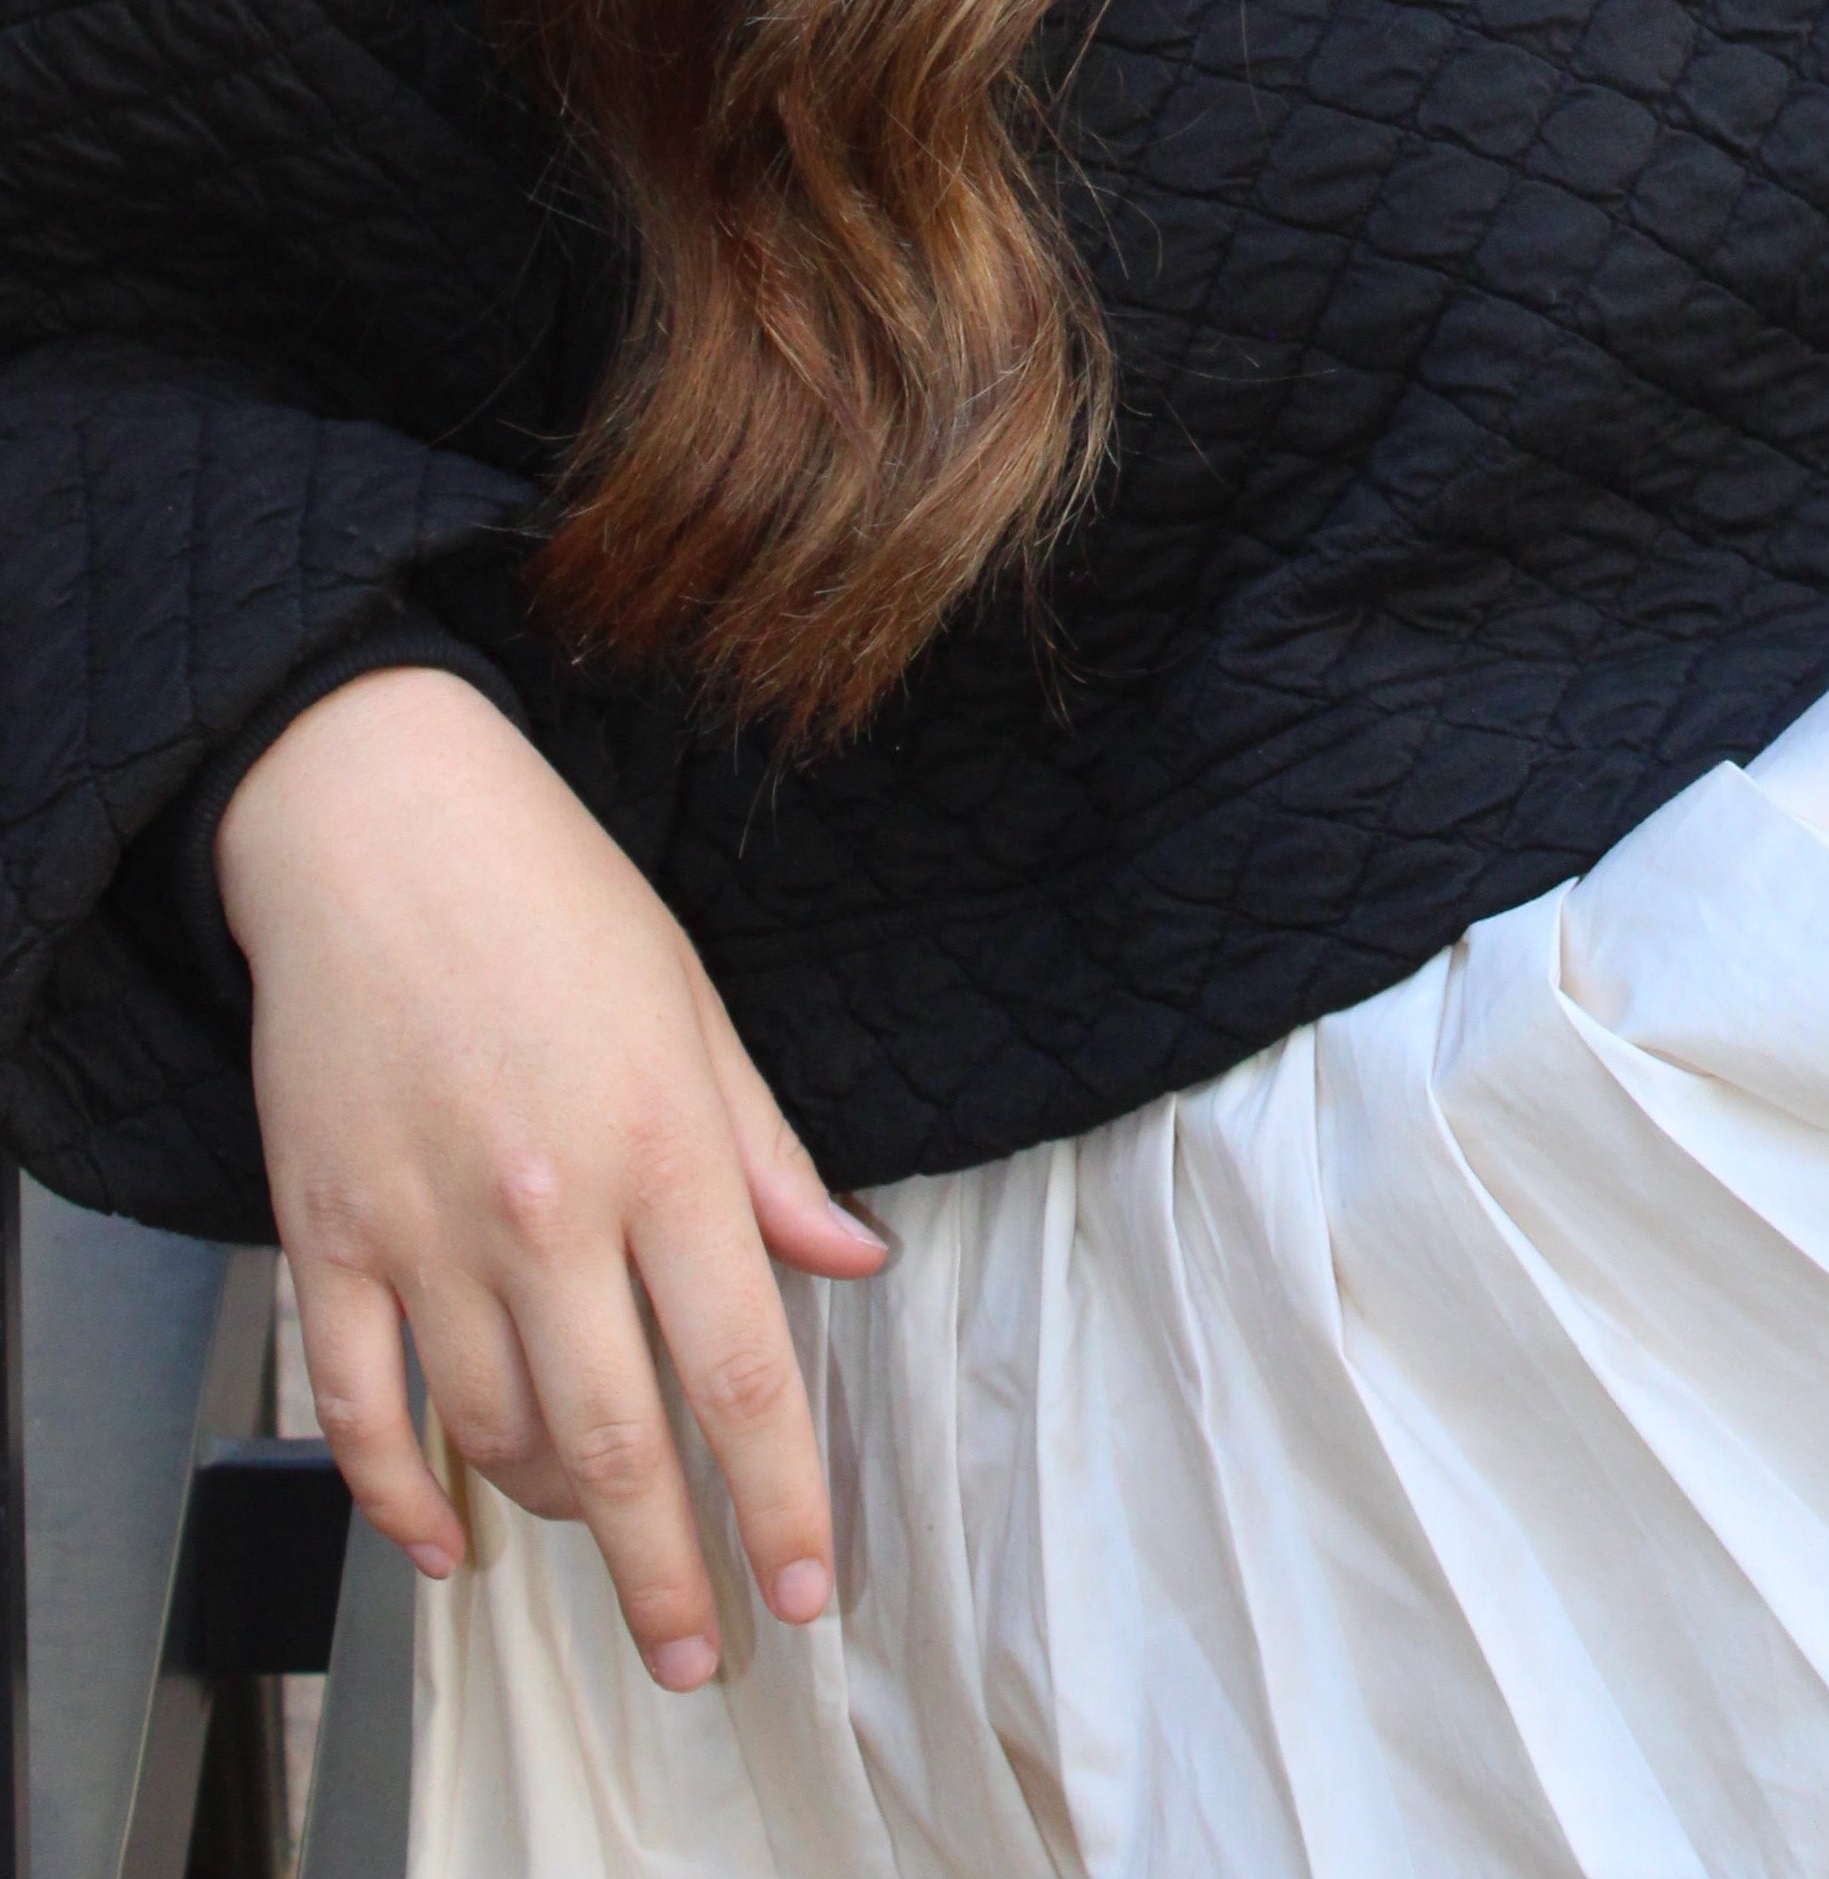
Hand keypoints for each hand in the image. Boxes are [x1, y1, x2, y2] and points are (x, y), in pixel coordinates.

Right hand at [217, 667, 887, 1683]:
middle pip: (620, 1443)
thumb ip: (768, 1154)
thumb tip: (853, 1258)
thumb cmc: (554, 898)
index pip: (742, 1367)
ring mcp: (425, 1231)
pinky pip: (358, 1412)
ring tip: (597, 1526)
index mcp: (660, 1148)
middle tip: (699, 1652)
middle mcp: (547, 1210)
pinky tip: (444, 1542)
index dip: (781, 1496)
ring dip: (552, 1510)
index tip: (807, 1586)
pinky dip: (397, 1499)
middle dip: (668, 1571)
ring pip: (493, 1439)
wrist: (377, 823)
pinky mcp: (327, 1235)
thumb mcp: (696, 1009)